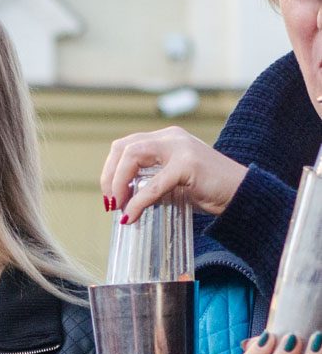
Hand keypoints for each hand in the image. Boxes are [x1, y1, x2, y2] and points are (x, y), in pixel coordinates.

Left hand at [99, 126, 247, 222]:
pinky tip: (131, 216)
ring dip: (118, 183)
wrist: (244, 195)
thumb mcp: (172, 182)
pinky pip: (153, 184)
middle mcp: (171, 137)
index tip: (109, 194)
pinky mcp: (188, 165)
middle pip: (124, 147)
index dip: (111, 170)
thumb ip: (149, 182)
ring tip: (117, 207)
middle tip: (110, 202)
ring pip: (133, 156)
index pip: (126, 146)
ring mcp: (180, 148)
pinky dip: (137, 202)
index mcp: (166, 138)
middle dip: (110, 176)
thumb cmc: (208, 190)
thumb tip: (122, 199)